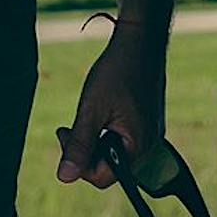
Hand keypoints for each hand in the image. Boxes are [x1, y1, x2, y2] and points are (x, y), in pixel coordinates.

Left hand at [56, 25, 165, 188]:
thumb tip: (64, 178)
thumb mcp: (92, 108)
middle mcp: (149, 144)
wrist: (142, 38)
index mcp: (138, 145)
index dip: (78, 165)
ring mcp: (152, 132)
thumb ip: (79, 145)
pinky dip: (108, 132)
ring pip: (116, 153)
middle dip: (86, 153)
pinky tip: (101, 112)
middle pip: (110, 167)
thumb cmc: (118, 70)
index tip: (65, 135)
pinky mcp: (149, 122)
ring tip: (85, 117)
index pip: (102, 177)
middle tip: (68, 129)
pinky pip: (125, 140)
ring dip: (95, 142)